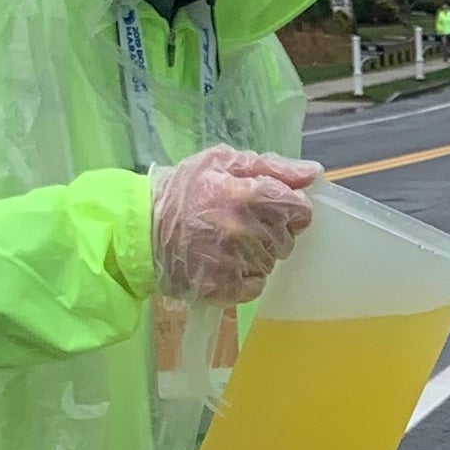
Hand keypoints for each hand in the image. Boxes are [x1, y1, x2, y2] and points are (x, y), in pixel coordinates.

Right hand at [149, 147, 319, 301]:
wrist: (137, 227)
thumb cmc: (182, 189)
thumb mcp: (222, 161)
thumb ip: (272, 166)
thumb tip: (312, 173)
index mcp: (245, 194)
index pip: (299, 210)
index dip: (291, 209)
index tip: (275, 208)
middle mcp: (241, 230)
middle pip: (287, 238)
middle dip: (273, 231)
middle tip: (245, 224)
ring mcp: (230, 262)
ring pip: (271, 262)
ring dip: (258, 254)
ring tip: (229, 242)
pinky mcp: (218, 287)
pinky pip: (255, 286)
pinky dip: (245, 277)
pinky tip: (225, 263)